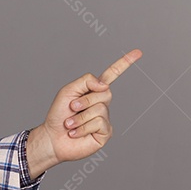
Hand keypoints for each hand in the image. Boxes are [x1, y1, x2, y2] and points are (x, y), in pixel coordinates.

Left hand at [27, 49, 142, 176]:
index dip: (124, 64)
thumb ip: (86, 81)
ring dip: (80, 117)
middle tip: (71, 108)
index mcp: (94, 91)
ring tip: (70, 124)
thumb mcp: (68, 91)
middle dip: (84, 100)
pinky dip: (82, 128)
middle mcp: (102, 103)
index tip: (138, 52)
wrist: (52, 137)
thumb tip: (105, 85)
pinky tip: (75, 133)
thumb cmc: (59, 114)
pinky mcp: (106, 132)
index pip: (112, 75)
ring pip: (100, 109)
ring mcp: (105, 118)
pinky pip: (99, 123)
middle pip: (104, 92)